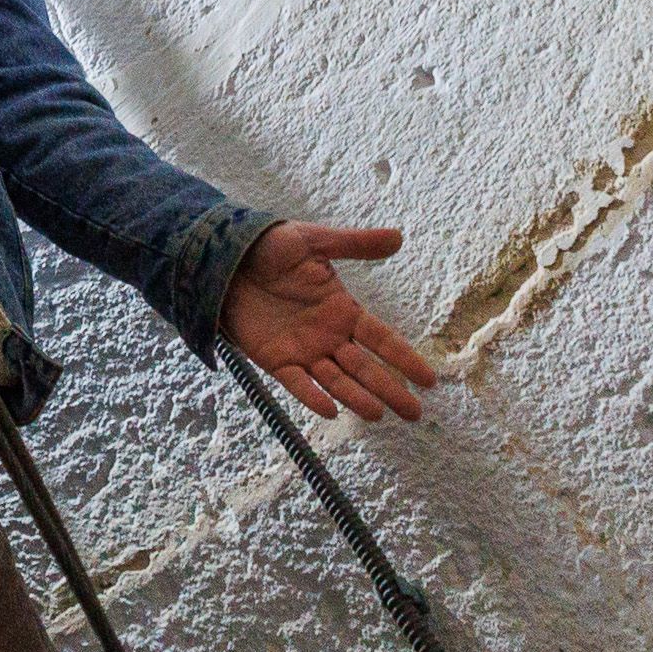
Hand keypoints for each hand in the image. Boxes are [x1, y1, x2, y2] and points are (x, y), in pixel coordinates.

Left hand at [221, 223, 439, 421]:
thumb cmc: (270, 246)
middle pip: (365, 368)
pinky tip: (330, 409)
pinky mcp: (275, 359)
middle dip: (390, 389)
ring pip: (337, 380)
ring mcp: (303, 350)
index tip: (429, 380)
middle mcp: (328, 335)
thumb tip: (398, 237)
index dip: (404, 358)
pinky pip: (297, 382)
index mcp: (342, 310)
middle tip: (414, 413)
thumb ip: (354, 244)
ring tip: (378, 414)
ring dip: (357, 398)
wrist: (223, 256)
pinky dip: (312, 396)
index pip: (382, 339)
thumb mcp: (314, 242)